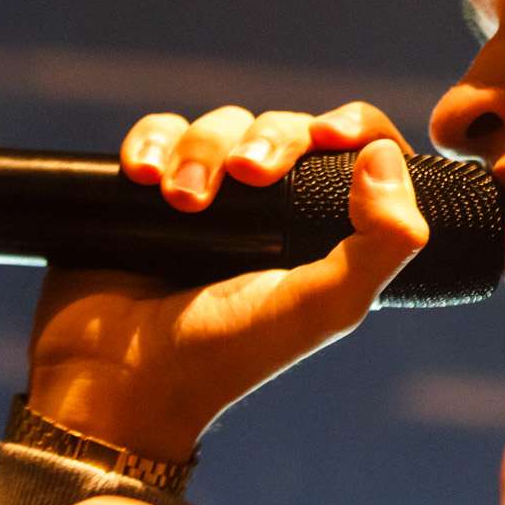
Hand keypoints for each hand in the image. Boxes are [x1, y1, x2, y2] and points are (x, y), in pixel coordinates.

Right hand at [28, 103, 425, 459]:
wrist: (120, 379)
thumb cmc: (228, 353)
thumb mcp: (321, 308)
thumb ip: (379, 246)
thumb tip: (384, 157)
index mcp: (323, 232)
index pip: (358, 150)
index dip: (352, 126)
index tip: (331, 134)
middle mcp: (272, 209)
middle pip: (286, 128)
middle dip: (267, 140)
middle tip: (245, 174)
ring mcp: (210, 198)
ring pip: (221, 125)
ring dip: (201, 149)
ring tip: (180, 200)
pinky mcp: (148, 190)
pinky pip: (159, 134)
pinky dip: (152, 143)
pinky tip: (142, 175)